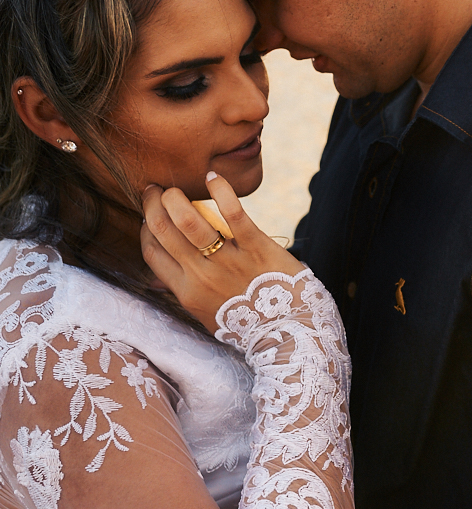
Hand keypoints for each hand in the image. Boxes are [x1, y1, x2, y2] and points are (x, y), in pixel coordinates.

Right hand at [141, 172, 305, 332]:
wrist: (289, 331)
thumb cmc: (248, 322)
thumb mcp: (208, 315)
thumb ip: (185, 293)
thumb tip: (161, 277)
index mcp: (187, 292)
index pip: (152, 252)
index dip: (145, 228)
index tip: (148, 214)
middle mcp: (202, 276)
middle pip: (164, 231)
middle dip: (153, 205)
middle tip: (154, 190)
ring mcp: (229, 261)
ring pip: (189, 221)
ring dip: (176, 198)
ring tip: (175, 187)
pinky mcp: (257, 248)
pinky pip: (234, 214)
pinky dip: (221, 192)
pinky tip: (213, 177)